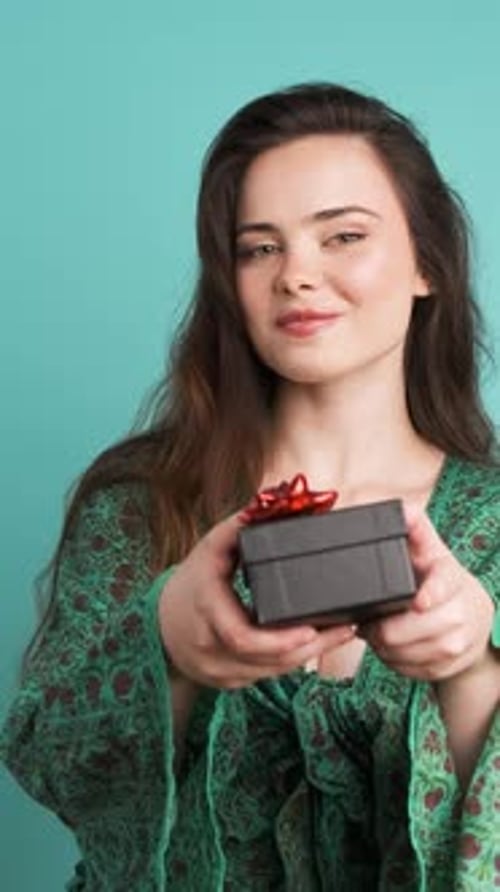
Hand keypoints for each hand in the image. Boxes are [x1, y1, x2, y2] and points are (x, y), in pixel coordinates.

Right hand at [157, 512, 355, 688]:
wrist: (159, 624)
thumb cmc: (190, 582)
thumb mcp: (210, 549)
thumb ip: (239, 526)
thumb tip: (268, 502)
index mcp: (206, 612)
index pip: (243, 638)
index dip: (280, 640)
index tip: (312, 629)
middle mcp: (210, 647)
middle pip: (269, 660)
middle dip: (313, 647)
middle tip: (345, 629)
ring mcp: (218, 670)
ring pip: (273, 672)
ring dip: (310, 655)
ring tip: (341, 634)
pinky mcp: (229, 681)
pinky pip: (267, 676)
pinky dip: (292, 662)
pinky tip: (314, 646)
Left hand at [359, 504, 494, 681]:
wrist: (474, 619)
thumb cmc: (441, 580)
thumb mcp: (432, 552)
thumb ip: (416, 529)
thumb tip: (403, 510)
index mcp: (453, 579)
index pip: (444, 586)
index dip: (431, 594)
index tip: (419, 601)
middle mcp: (460, 613)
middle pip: (413, 629)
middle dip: (382, 627)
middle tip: (368, 621)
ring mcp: (457, 644)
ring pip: (407, 653)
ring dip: (384, 646)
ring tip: (377, 632)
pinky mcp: (449, 667)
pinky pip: (411, 670)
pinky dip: (395, 661)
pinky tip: (392, 648)